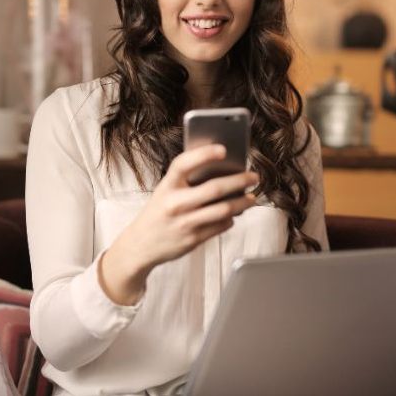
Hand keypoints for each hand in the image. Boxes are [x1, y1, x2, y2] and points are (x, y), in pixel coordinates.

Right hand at [97, 144, 257, 305]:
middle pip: (214, 189)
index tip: (224, 149)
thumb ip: (187, 180)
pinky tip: (235, 213)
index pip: (184, 164)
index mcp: (166, 186)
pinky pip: (220, 226)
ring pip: (223, 210)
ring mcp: (184, 223)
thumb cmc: (160, 211)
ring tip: (252, 198)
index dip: (204, 154)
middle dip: (240, 181)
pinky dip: (231, 218)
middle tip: (254, 177)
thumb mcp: (165, 191)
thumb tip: (225, 168)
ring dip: (242, 202)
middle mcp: (174, 204)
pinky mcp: (192, 240)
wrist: (140, 246)